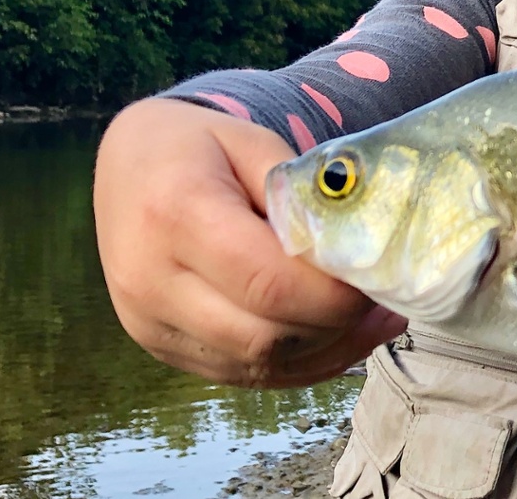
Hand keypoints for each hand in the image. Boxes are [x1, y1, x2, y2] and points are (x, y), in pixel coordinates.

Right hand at [93, 98, 406, 387]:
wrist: (132, 163)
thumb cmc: (201, 146)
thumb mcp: (254, 142)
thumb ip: (301, 195)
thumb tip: (358, 246)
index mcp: (175, 215)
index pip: (269, 282)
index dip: (335, 293)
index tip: (380, 275)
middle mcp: (149, 280)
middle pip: (265, 334)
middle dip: (337, 323)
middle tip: (385, 294)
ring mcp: (148, 323)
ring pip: (257, 364)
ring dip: (327, 348)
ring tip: (375, 317)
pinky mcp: (161, 346)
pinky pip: (244, 374)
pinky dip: (301, 363)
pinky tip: (344, 337)